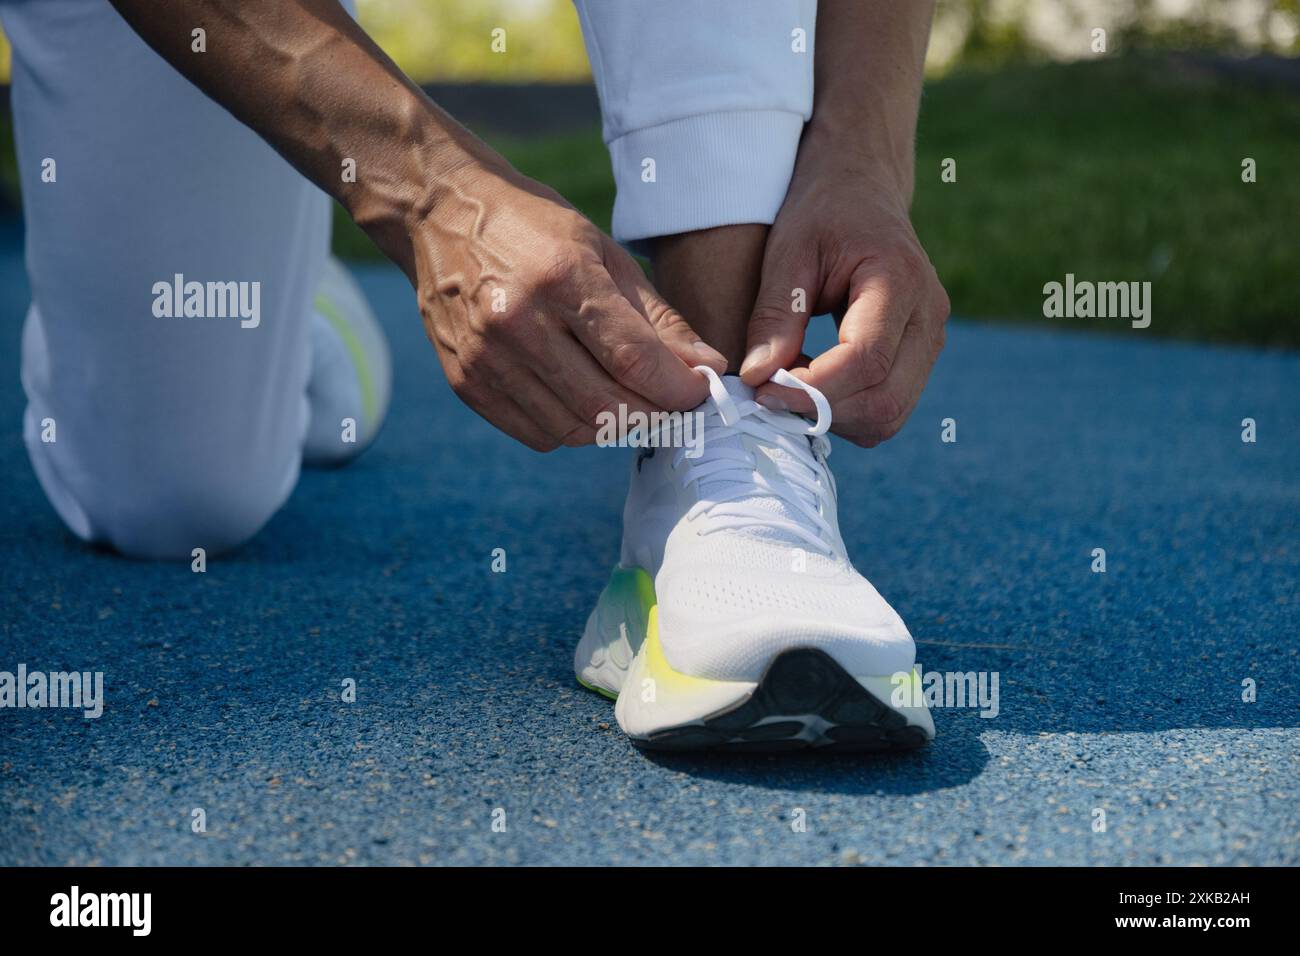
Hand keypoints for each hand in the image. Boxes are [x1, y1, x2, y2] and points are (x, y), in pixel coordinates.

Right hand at [411, 166, 725, 450]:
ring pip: (574, 429)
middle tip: (673, 404)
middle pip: (606, 404)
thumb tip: (707, 368)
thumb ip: (658, 318)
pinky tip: (583, 399)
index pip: (634, 359)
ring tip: (632, 401)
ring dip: (616, 426)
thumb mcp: (604, 252)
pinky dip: (573, 429)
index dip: (678, 388)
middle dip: (655, 414)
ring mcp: (485, 358)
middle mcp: (517, 322)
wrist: (440, 214)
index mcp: (561, 278)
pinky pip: (537, 435)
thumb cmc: (534, 228)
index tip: (700, 391)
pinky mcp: (465, 383)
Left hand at [739, 146, 948, 446]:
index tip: (761, 388)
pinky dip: (845, 411)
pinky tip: (810, 382)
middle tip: (768, 395)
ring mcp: (930, 341)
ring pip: (888, 415)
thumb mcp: (788, 252)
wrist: (862, 190)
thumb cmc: (823, 211)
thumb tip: (757, 378)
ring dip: (832, 416)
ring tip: (787, 386)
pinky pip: (887, 407)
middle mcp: (928, 317)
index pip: (865, 361)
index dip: (812, 389)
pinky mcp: (919, 357)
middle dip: (821, 411)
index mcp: (899, 280)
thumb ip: (774, 316)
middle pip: (885, 401)